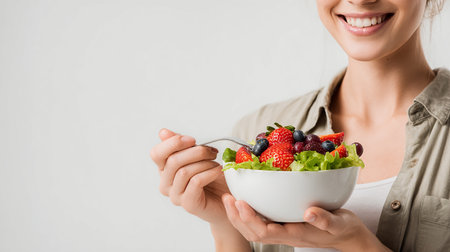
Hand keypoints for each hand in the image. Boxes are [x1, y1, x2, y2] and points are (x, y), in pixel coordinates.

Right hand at [150, 129, 251, 250]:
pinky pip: (195, 182)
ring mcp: (175, 196)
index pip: (157, 153)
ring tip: (216, 163)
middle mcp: (166, 184)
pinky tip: (218, 170)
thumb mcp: (197, 157)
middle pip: (173, 161)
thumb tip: (163, 132)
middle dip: (196, 151)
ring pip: (184, 171)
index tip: (192, 140)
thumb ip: (181, 145)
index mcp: (165, 170)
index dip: (173, 143)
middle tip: (212, 151)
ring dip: (204, 163)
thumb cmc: (213, 178)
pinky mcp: (188, 204)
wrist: (228, 200)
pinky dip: (209, 173)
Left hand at [222, 193, 390, 251]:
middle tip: (227, 198)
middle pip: (253, 232)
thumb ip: (325, 219)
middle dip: (237, 217)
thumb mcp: (339, 222)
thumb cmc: (342, 228)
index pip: (266, 231)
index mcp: (295, 234)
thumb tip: (310, 212)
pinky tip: (244, 199)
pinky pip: (260, 222)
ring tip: (229, 199)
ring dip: (239, 216)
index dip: (250, 218)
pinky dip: (248, 213)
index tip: (240, 202)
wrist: (347, 235)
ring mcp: (282, 231)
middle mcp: (284, 234)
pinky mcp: (282, 225)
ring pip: (253, 229)